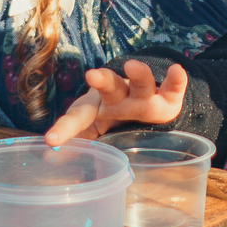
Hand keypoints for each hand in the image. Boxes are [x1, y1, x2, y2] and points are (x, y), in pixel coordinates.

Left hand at [43, 59, 187, 146]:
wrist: (149, 102)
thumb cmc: (115, 118)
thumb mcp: (95, 129)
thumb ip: (79, 140)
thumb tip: (50, 161)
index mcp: (98, 108)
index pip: (79, 117)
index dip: (65, 128)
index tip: (51, 140)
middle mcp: (120, 98)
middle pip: (110, 88)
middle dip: (102, 81)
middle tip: (92, 75)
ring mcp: (144, 96)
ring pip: (141, 85)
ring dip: (138, 75)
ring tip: (133, 66)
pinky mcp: (168, 100)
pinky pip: (172, 89)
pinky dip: (176, 81)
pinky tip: (176, 71)